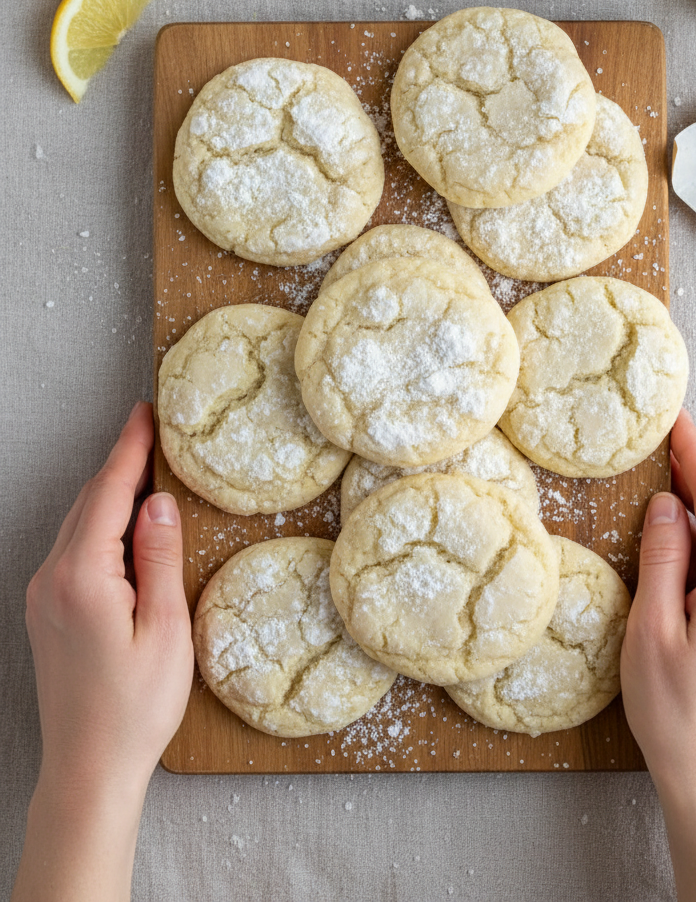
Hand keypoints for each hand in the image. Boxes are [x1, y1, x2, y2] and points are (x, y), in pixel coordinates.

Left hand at [13, 402, 192, 901]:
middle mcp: (52, 579)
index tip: (146, 414)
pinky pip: (71, 550)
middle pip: (89, 503)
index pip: (108, 493)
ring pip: (78, 525)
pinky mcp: (45, 613)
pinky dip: (98, 526)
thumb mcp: (166, 630)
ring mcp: (42, 596)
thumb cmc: (134, 709)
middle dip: (120, 465)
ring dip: (109, 495)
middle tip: (152, 433)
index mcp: (83, 577)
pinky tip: (122, 526)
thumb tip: (158, 502)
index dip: (130, 449)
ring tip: (144, 471)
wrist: (88, 769)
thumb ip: (159, 559)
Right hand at [620, 409, 695, 901]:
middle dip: (691, 480)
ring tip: (653, 500)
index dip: (694, 452)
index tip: (676, 417)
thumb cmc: (677, 712)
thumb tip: (666, 504)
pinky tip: (674, 549)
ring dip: (695, 517)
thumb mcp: (651, 628)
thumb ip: (662, 556)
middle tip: (655, 447)